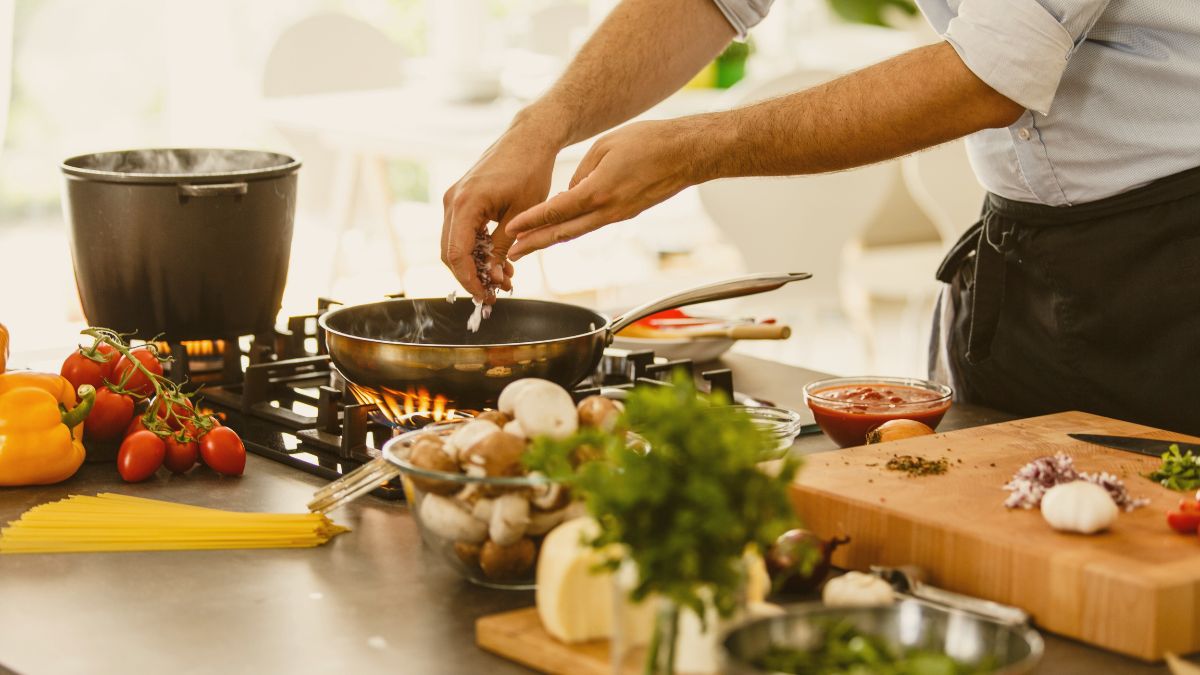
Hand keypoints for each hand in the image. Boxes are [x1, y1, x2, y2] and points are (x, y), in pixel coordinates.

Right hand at [441, 123, 557, 300]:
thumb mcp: (522, 215)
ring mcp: (454, 199)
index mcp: (465, 203)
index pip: (457, 254)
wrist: (529, 138)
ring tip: (503, 278)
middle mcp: (452, 201)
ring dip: (475, 265)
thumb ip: (503, 246)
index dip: (469, 281)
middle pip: (449, 253)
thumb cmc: (530, 170)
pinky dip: (476, 249)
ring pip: (454, 244)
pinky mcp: (462, 199)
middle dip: (471, 277)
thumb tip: (494, 277)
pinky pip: (461, 231)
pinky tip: (498, 260)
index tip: (487, 297)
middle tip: (496, 293)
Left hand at [505, 117, 712, 259]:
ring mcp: (618, 215)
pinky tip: (559, 229)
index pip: (557, 210)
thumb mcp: (605, 146)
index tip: (511, 230)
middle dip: (535, 244)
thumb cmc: (649, 142)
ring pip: (578, 232)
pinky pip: (593, 224)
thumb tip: (568, 192)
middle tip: (512, 254)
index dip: (531, 221)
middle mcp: (607, 210)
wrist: (687, 153)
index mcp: (599, 191)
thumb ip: (581, 171)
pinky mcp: (626, 213)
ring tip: (529, 247)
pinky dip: (572, 229)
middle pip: (563, 232)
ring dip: (551, 240)